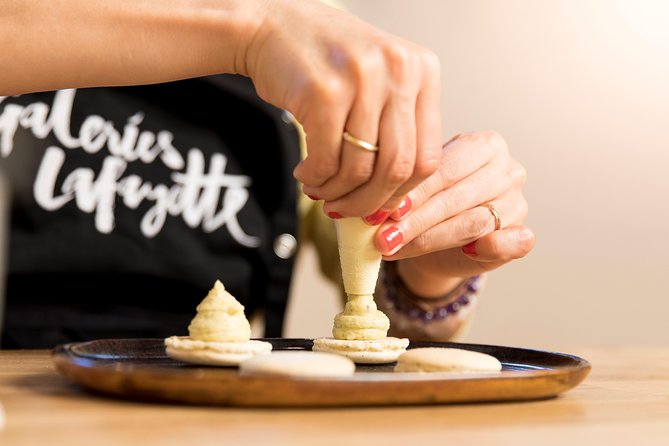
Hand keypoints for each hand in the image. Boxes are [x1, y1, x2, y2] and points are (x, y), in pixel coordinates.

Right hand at [245, 0, 441, 216]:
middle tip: (347, 210)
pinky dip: (316, 179)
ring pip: (361, 169)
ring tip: (321, 191)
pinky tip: (306, 174)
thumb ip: (394, 127)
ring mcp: (362, 80)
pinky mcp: (324, 93)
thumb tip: (395, 196)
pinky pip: (327, 160)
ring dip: (337, 192)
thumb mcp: (377, 81)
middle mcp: (398, 71)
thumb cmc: (325, 61)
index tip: (380, 205)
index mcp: (421, 71)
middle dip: (369, 201)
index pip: (427, 156)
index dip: (402, 192)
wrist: (271, 26)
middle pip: (397, 168)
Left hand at [374, 131, 534, 296]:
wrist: (442, 241)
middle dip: (416, 221)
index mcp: (484, 145)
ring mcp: (519, 202)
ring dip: (432, 239)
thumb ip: (409, 192)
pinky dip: (490, 247)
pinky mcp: (524, 234)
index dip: (412, 193)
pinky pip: (514, 242)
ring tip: (397, 248)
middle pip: (458, 197)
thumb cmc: (431, 204)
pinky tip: (467, 252)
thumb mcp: (420, 189)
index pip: (445, 168)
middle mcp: (508, 169)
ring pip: (475, 222)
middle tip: (383, 238)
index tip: (381, 212)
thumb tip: (379, 211)